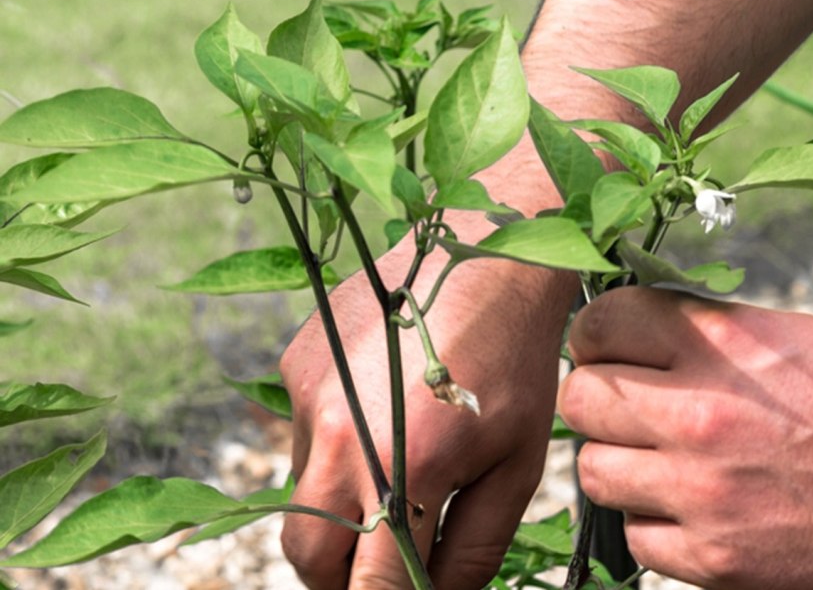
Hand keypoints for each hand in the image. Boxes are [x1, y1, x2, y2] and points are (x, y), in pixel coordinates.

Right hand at [280, 240, 576, 588]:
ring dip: (336, 511)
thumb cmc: (515, 361)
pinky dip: (330, 450)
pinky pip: (298, 436)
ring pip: (302, 496)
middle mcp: (341, 436)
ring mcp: (310, 397)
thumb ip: (473, 548)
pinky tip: (376, 415)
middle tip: (384, 565)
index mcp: (407, 467)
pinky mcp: (296, 365)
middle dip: (342, 579)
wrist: (484, 256)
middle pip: (309, 557)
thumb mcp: (516, 464)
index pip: (371, 586)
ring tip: (390, 475)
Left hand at [558, 286, 812, 588]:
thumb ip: (696, 330)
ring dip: (618, 462)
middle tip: (626, 404)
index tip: (609, 347)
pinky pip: (635, 535)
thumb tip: (630, 331)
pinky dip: (652, 521)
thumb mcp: (785, 336)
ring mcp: (704, 492)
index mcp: (720, 346)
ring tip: (658, 457)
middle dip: (595, 398)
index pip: (599, 323)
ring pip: (591, 470)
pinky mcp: (716, 558)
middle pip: (579, 398)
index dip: (596, 334)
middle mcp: (701, 415)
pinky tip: (689, 505)